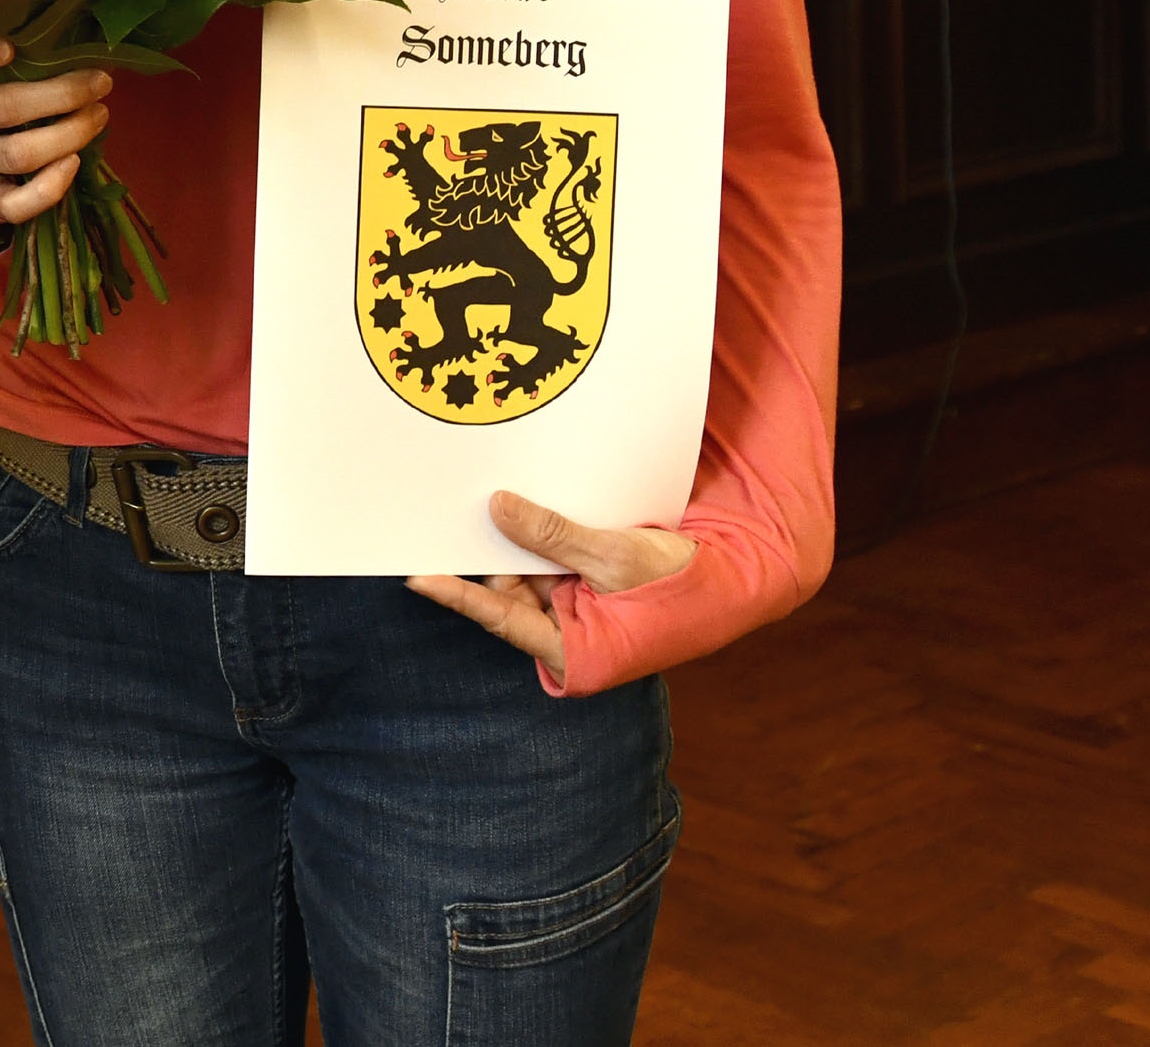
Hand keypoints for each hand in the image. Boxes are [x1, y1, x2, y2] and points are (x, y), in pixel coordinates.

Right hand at [0, 32, 109, 225]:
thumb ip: (13, 53)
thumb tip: (80, 41)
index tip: (11, 49)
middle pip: (3, 108)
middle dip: (60, 95)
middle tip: (100, 82)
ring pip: (17, 154)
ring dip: (67, 135)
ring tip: (99, 115)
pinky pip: (13, 203)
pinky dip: (47, 188)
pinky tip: (74, 163)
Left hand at [406, 492, 695, 683]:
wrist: (736, 582)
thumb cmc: (681, 585)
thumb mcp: (612, 556)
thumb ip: (552, 536)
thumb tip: (497, 508)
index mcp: (571, 650)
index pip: (498, 617)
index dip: (456, 593)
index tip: (414, 573)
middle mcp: (566, 633)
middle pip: (507, 589)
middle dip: (486, 554)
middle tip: (448, 513)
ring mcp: (574, 609)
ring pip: (525, 571)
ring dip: (514, 540)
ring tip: (487, 500)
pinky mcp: (586, 585)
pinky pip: (549, 559)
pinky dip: (538, 536)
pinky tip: (519, 505)